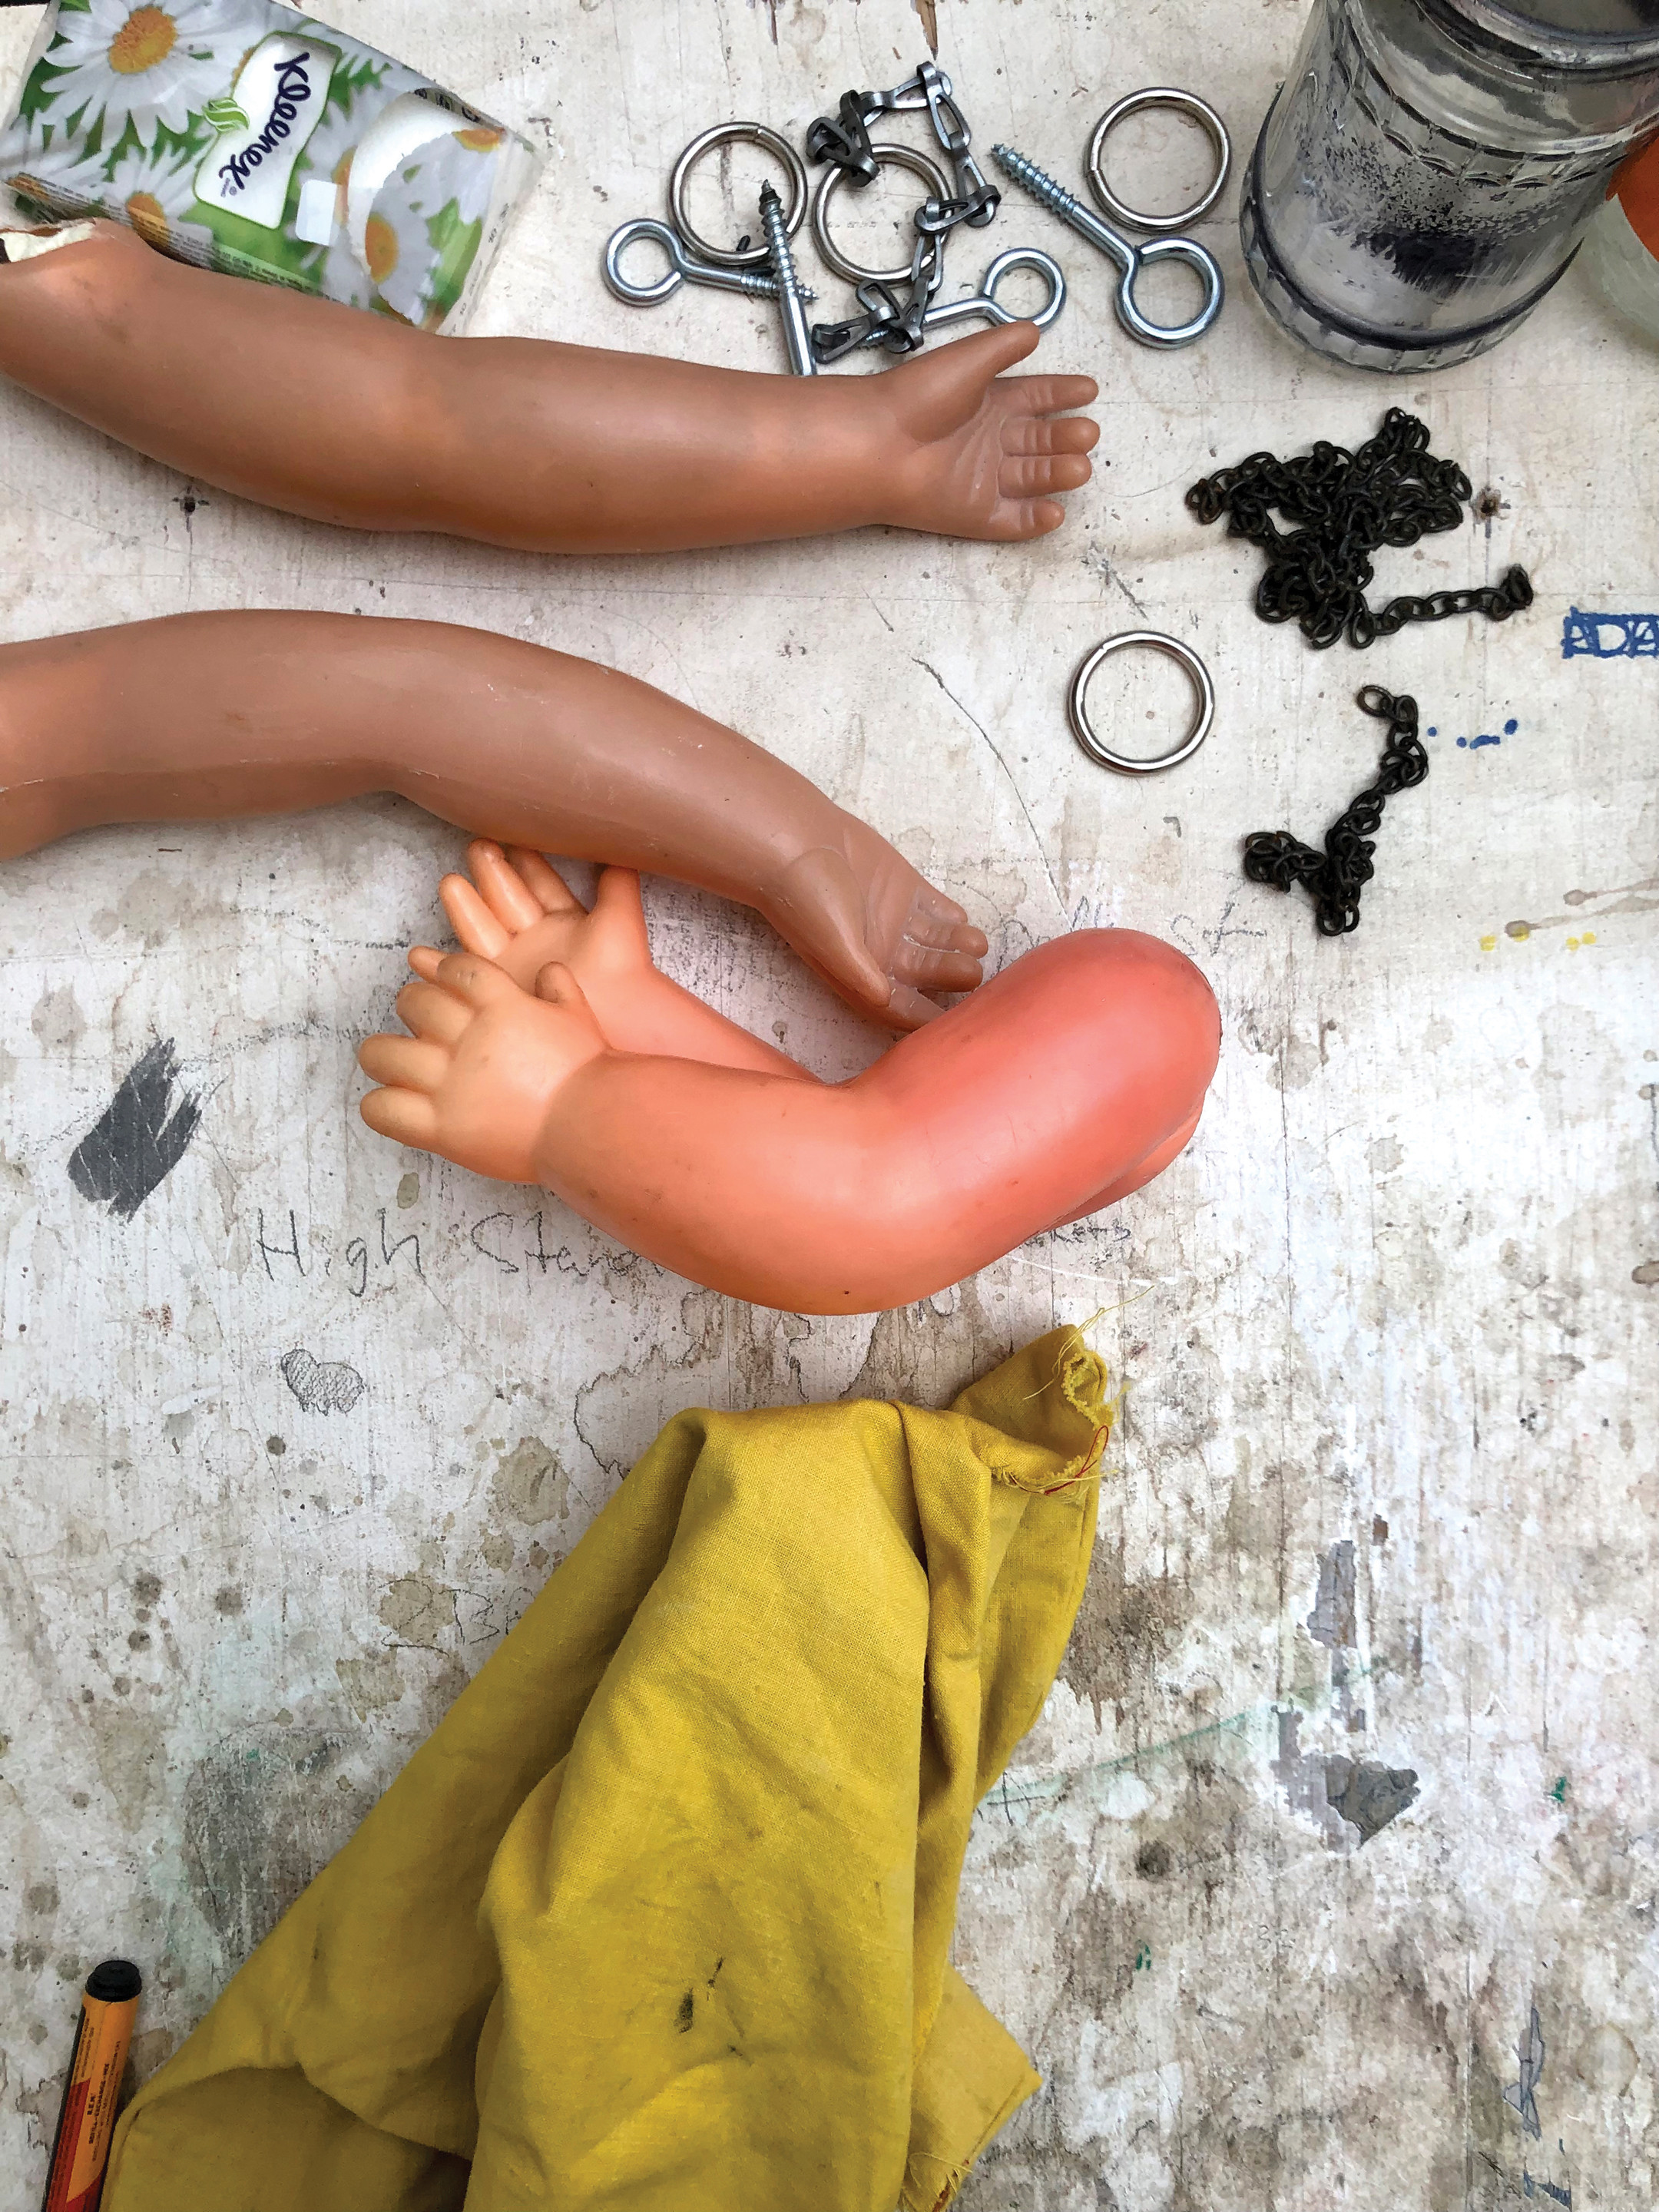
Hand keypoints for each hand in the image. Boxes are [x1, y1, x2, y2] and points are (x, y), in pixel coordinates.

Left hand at [358, 950, 604, 1183]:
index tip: (440, 976)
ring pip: (384, 1053)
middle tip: (416, 1015)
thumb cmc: (590, 1076)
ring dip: (381, 1052)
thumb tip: (549, 970)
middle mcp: (468, 1038)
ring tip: (388, 1057)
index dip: (443, 969)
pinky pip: (382, 1109)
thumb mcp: (580, 1018)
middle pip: (414, 1003)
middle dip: (411, 1004)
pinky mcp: (439, 1126)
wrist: (591, 1127)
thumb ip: (559, 990)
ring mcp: (448, 1083)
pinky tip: (389, 1103)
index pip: (457, 970)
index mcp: (503, 1006)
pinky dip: (379, 1105)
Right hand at [439, 841, 652, 996]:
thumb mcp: (619, 916)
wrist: (616, 1020)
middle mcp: (540, 940)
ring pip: (485, 929)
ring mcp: (519, 964)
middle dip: (492, 874)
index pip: (542, 886)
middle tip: (476, 846)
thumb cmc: (622, 969)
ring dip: (465, 907)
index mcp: (569, 921)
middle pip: (508, 901)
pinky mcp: (502, 987)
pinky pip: (467, 970)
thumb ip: (616, 882)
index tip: (511, 838)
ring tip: (449, 882)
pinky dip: (441, 966)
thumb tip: (620, 843)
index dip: (527, 863)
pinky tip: (419, 956)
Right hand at [762, 830, 987, 1028]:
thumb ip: (860, 973)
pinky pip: (937, 909)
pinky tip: (961, 919)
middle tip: (972, 971)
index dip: (928, 1017)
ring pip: (936, 943)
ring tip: (975, 943)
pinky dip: (952, 916)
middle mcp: (883, 952)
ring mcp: (896, 920)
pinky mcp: (905, 889)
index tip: (957, 1021)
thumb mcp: (832, 943)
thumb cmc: (805, 899)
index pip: (902, 1006)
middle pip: (926, 974)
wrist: (795, 842)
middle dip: (951, 977)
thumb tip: (885, 1002)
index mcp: (864, 975)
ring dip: (958, 947)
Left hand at [875, 322, 1098, 541]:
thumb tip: (1034, 330)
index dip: (1063, 394)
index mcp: (989, 403)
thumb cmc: (920, 396)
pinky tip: (1056, 511)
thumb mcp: (969, 359)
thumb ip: (1004, 346)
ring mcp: (983, 479)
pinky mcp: (975, 514)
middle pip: (1040, 440)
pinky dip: (1035, 520)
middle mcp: (989, 441)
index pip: (1036, 398)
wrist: (881, 444)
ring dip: (1059, 473)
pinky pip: (1013, 521)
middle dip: (1066, 437)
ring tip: (1079, 467)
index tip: (1089, 391)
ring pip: (1033, 479)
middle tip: (1087, 433)